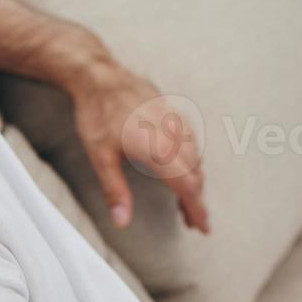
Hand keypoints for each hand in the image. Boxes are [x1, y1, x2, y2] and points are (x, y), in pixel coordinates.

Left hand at [67, 58, 210, 234]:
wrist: (99, 75)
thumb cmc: (97, 114)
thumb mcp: (100, 157)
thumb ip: (115, 191)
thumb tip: (122, 222)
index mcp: (158, 149)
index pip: (187, 185)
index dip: (197, 208)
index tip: (203, 226)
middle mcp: (172, 134)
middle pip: (195, 174)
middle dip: (196, 200)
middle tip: (193, 222)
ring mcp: (174, 120)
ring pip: (195, 156)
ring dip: (195, 181)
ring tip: (187, 199)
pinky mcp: (172, 110)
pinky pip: (191, 139)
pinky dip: (192, 159)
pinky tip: (184, 164)